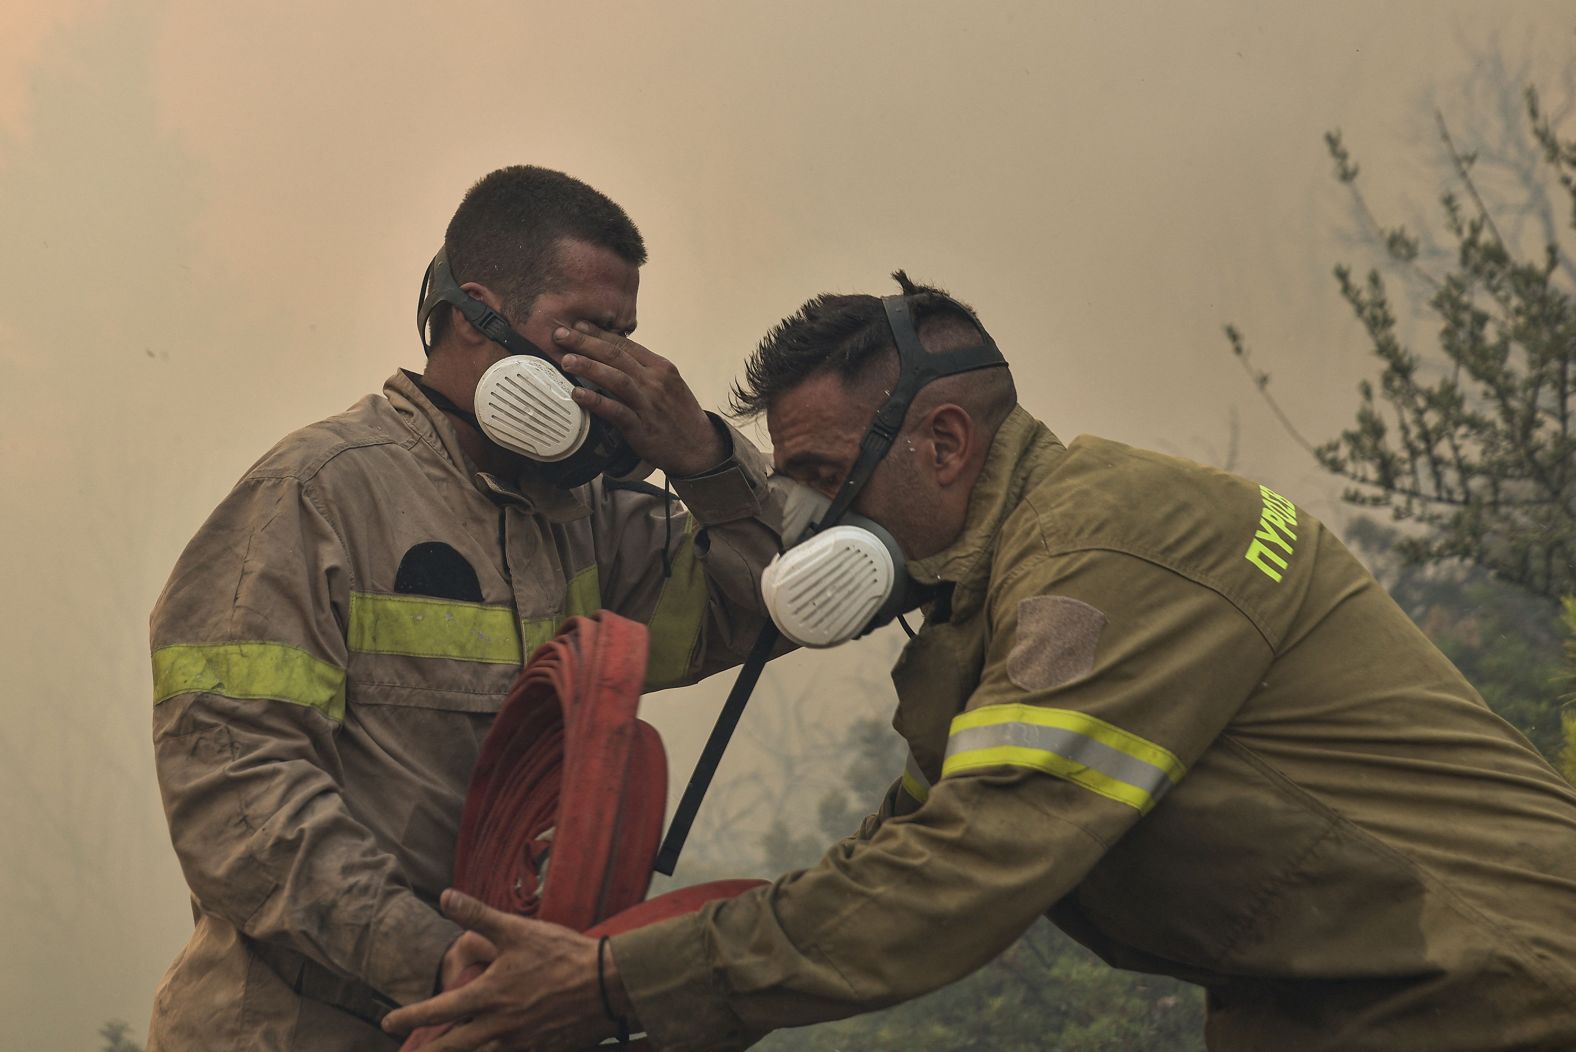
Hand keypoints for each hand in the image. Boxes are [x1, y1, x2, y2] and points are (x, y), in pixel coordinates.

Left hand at [383, 889, 620, 1051]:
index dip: (409, 1017)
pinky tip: (491, 1051)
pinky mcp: (541, 1049)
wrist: (608, 985)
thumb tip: (446, 897)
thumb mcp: (517, 929)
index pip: (438, 1011)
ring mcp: (520, 1042)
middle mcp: (498, 1025)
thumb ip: (478, 915)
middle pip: (452, 1047)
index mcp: (489, 995)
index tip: (388, 1023)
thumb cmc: (561, 954)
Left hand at [552, 321, 727, 476]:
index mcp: (661, 367)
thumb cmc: (679, 415)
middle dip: (586, 343)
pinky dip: (596, 401)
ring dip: (589, 367)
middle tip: (560, 335)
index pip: (626, 344)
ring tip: (566, 360)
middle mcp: (655, 381)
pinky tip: (578, 394)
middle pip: (616, 356)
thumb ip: (644, 371)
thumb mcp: (668, 385)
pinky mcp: (642, 428)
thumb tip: (613, 358)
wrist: (699, 448)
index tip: (578, 326)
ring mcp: (648, 404)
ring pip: (616, 378)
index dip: (599, 334)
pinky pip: (615, 411)